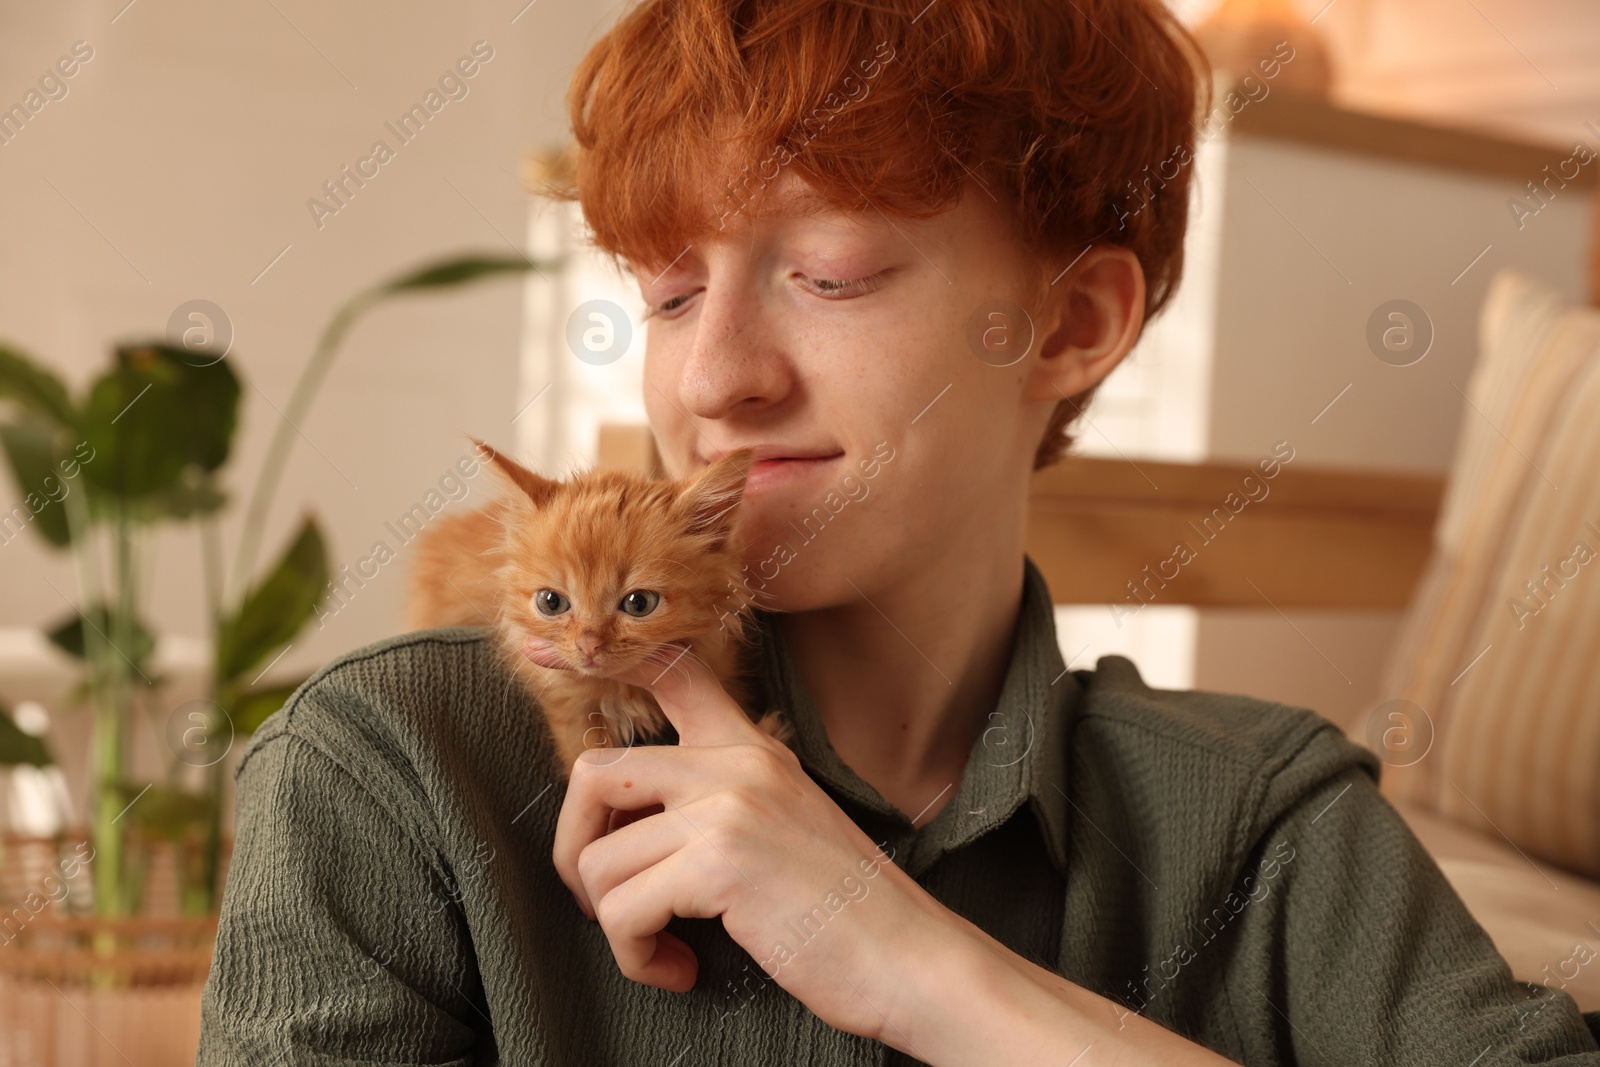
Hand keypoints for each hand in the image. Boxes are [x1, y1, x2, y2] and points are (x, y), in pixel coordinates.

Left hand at [550, 641, 973, 1047]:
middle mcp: (735, 763)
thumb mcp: (786, 821)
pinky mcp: (720, 863)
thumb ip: (720, 800)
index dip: (603, 657)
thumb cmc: (845, 908)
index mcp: (751, 747)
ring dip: (615, 925)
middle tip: (610, 902)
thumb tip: (629, 825)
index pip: (670, 671)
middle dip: (577, 850)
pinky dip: (636, 956)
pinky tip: (677, 969)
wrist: (911, 958)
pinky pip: (622, 911)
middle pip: (594, 773)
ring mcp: (726, 807)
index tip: (551, 650)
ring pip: (598, 859)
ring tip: (661, 949)